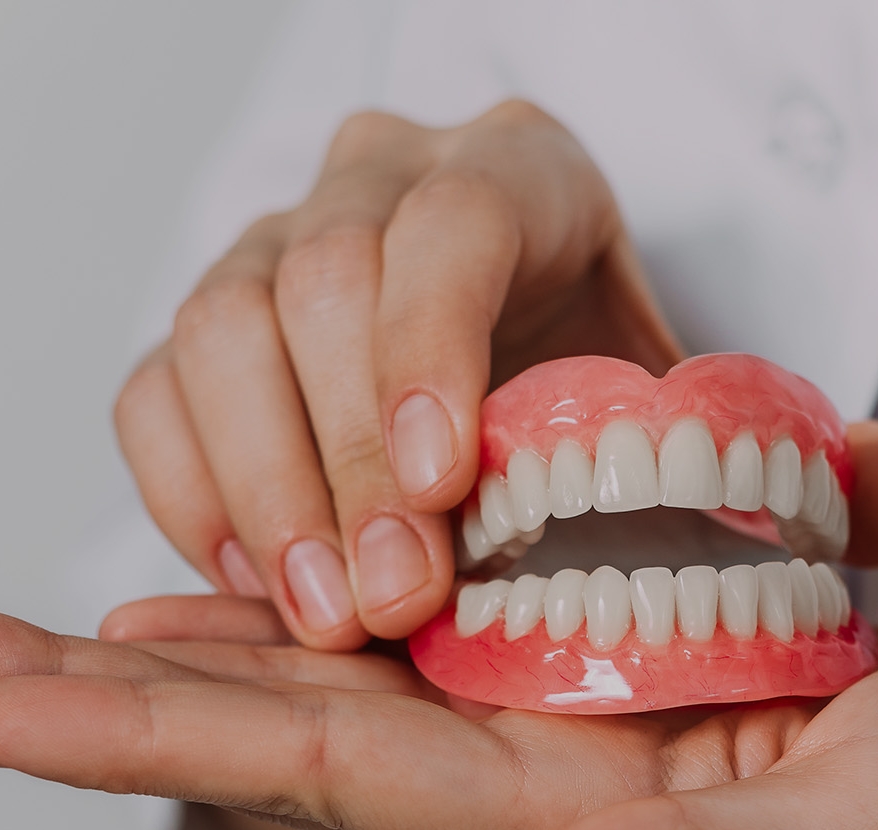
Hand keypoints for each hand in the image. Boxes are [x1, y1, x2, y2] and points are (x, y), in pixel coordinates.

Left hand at [0, 597, 877, 829]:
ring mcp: (570, 701)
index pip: (310, 771)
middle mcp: (534, 767)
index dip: (134, 733)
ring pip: (327, 658)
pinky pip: (434, 607)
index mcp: (566, 822)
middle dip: (75, 686)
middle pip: (266, 715)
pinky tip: (228, 562)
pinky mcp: (623, 639)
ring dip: (162, 633)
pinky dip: (317, 579)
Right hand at [116, 100, 685, 650]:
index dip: (435, 347)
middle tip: (391, 599)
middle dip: (352, 456)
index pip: (454, 223)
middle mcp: (377, 181)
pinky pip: (154, 396)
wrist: (529, 374)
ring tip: (324, 612)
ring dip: (266, 487)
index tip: (443, 486)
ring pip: (219, 329)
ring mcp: (271, 244)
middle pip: (323, 281)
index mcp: (514, 168)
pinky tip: (261, 589)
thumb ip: (677, 441)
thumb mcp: (664, 399)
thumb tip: (723, 528)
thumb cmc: (602, 392)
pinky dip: (195, 499)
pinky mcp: (203, 331)